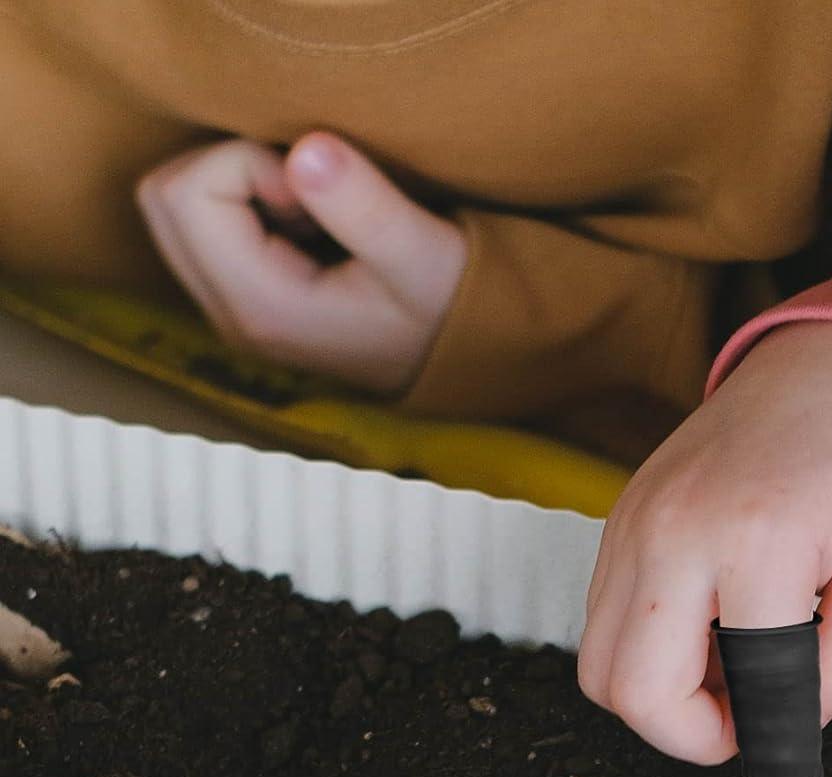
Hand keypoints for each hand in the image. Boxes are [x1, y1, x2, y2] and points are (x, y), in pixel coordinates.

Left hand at [136, 132, 465, 393]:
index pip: (190, 191)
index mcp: (262, 308)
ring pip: (172, 207)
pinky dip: (239, 202)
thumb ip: (367, 207)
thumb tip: (306, 150)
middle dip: (231, 167)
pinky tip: (301, 228)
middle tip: (307, 196)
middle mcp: (229, 316)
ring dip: (234, 183)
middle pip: (162, 197)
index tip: (317, 192)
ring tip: (308, 214)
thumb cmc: (446, 308)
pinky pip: (196, 224)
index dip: (251, 161)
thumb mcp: (424, 256)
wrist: (458, 361)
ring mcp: (227, 311)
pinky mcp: (238, 299)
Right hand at [578, 321, 831, 762]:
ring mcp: (632, 524)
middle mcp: (675, 530)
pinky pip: (602, 627)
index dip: (775, 748)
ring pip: (601, 670)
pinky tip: (711, 632)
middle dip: (694, 737)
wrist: (824, 369)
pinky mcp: (615, 526)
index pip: (748, 691)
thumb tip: (788, 728)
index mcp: (760, 538)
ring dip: (664, 698)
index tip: (792, 770)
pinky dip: (649, 655)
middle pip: (636, 694)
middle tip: (754, 721)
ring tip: (735, 671)